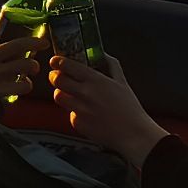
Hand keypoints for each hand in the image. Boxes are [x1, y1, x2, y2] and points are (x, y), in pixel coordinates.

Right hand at [0, 32, 37, 100]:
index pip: (17, 45)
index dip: (34, 43)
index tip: (44, 43)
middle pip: (27, 64)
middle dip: (34, 66)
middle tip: (31, 69)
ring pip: (26, 83)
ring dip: (26, 83)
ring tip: (20, 84)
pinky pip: (15, 98)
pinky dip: (14, 96)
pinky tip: (8, 95)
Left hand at [50, 54, 167, 168]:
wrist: (132, 133)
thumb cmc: (129, 108)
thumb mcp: (122, 82)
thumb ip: (111, 65)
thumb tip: (102, 54)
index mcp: (95, 80)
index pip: (67, 65)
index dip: (58, 61)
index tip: (55, 61)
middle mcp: (85, 94)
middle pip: (57, 80)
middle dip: (55, 76)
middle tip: (57, 76)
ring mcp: (80, 109)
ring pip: (58, 96)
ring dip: (61, 93)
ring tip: (70, 94)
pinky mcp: (78, 124)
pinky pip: (69, 113)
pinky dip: (74, 112)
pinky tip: (86, 113)